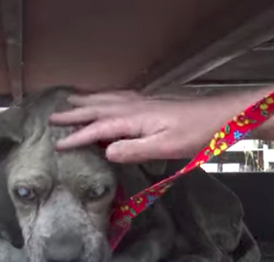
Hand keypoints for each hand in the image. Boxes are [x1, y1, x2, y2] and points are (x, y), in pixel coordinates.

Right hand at [49, 91, 243, 162]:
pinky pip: (119, 96)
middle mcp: (134, 108)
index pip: (97, 129)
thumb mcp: (165, 147)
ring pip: (107, 99)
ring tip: (71, 100)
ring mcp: (143, 103)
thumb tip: (105, 152)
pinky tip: (107, 98)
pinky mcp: (152, 104)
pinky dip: (105, 96)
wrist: (220, 118)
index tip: (57, 145)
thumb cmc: (195, 135)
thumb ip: (133, 150)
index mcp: (133, 119)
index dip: (76, 138)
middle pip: (97, 109)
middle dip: (74, 113)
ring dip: (87, 101)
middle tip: (52, 116)